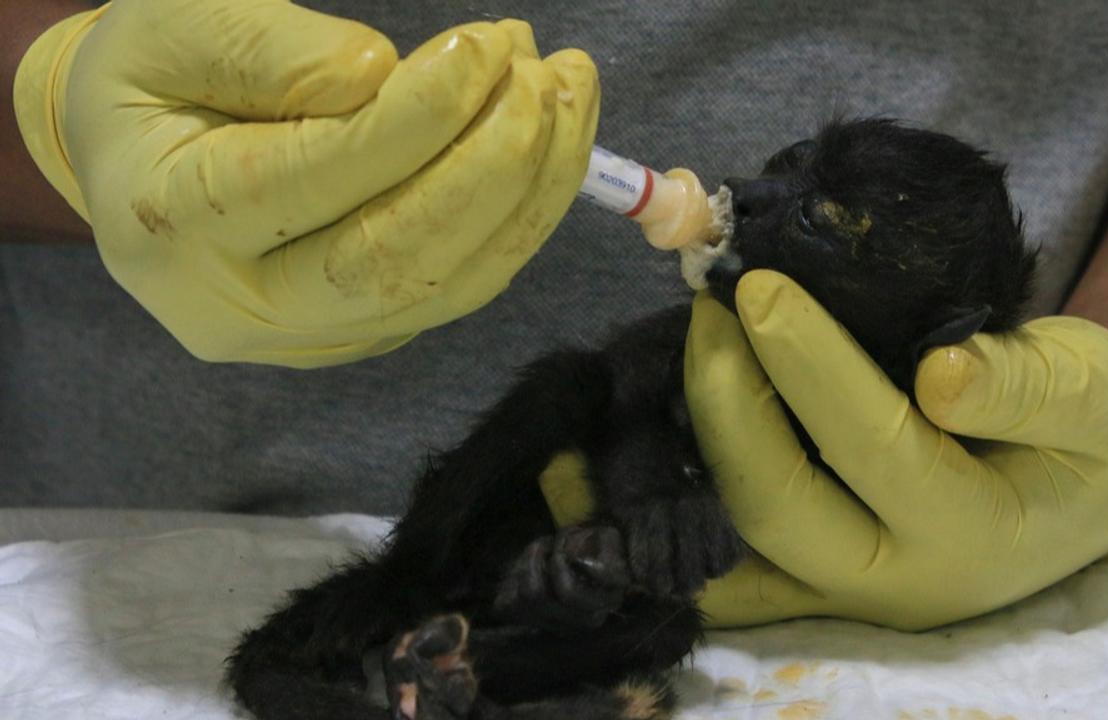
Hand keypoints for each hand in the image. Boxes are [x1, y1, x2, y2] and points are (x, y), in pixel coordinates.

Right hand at [13, 0, 597, 366]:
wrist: (143, 171)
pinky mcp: (371, 334)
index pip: (314, 179)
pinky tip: (556, 142)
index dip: (415, 117)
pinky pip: (466, 283)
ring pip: (448, 281)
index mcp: (172, 222)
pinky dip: (525, 213)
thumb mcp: (170, 30)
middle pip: (393, 257)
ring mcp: (314, 336)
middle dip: (492, 164)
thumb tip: (380, 74)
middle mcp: (244, 306)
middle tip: (544, 75)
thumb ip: (264, 50)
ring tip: (569, 93)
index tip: (484, 47)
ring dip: (531, 187)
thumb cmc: (153, 85)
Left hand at [685, 271, 1107, 630]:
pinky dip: (682, 495)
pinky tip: (664, 416)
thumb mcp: (1099, 395)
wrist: (1092, 497)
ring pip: (732, 544)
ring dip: (692, 445)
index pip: (874, 443)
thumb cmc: (1098, 433)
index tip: (760, 286)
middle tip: (711, 307)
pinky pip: (726, 555)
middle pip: (777, 508)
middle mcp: (897, 581)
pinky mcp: (812, 580)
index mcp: (976, 534)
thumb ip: (1031, 389)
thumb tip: (940, 373)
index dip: (810, 363)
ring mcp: (844, 592)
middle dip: (726, 403)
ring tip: (693, 344)